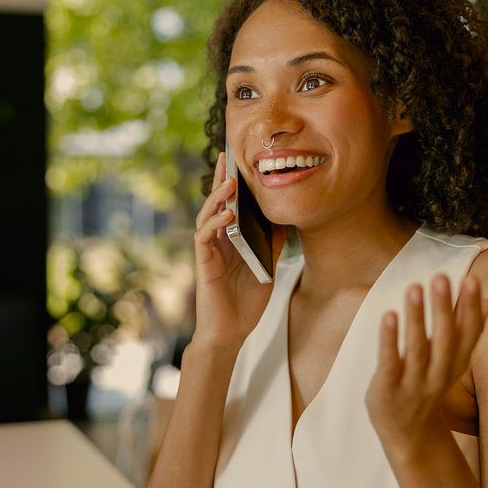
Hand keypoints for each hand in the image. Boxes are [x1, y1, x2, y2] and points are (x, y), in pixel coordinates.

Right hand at [192, 152, 285, 357]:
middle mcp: (218, 240)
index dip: (233, 183)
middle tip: (227, 155)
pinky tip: (227, 214)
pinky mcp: (204, 263)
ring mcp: (209, 250)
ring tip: (230, 181)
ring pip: (207, 215)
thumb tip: (284, 219)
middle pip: (216, 203)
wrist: (232, 331)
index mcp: (231, 238)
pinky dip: (215, 223)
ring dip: (218, 198)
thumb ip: (272, 243)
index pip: (231, 204)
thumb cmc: (247, 301)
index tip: (239, 160)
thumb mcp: (267, 266)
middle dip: (221, 179)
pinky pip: (205, 237)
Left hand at [365, 274, 487, 455]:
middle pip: (445, 340)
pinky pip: (389, 363)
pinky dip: (390, 340)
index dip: (471, 308)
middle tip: (441, 277)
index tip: (472, 278)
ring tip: (415, 287)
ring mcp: (413, 384)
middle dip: (444, 308)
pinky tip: (389, 315)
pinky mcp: (387, 390)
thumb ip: (466, 331)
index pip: (468, 334)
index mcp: (455, 364)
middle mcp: (438, 374)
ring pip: (417, 349)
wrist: (409, 437)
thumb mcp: (451, 362)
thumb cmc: (428, 387)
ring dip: (417, 318)